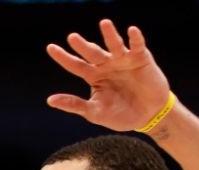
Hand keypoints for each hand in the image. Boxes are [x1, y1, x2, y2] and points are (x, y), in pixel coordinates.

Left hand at [45, 19, 172, 132]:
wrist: (148, 117)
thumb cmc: (121, 115)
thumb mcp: (95, 112)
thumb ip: (74, 105)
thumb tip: (50, 100)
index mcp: (94, 76)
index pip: (75, 65)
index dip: (63, 57)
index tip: (50, 47)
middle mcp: (106, 64)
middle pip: (92, 53)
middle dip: (83, 46)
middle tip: (72, 38)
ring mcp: (123, 60)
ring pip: (114, 45)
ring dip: (110, 35)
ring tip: (104, 23)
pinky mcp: (141, 58)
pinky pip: (137, 46)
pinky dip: (135, 38)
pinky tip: (131, 31)